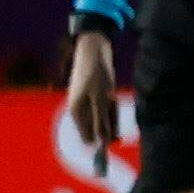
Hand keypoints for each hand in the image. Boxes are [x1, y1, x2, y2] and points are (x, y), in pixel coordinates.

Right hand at [60, 24, 127, 149]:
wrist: (95, 49)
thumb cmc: (97, 74)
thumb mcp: (101, 99)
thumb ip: (101, 121)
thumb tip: (102, 143)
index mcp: (76, 112)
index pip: (87, 137)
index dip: (101, 143)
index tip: (117, 143)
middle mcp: (79, 109)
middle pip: (96, 128)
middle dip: (109, 124)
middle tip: (114, 109)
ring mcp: (87, 102)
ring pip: (103, 117)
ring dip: (112, 113)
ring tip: (111, 96)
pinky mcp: (94, 95)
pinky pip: (105, 107)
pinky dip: (112, 105)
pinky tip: (112, 94)